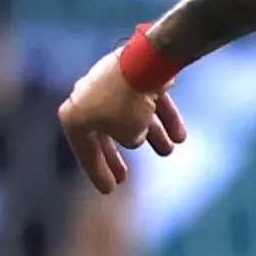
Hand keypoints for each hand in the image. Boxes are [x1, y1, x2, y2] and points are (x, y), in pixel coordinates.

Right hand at [56, 52, 184, 194]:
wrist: (142, 65)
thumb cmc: (128, 106)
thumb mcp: (127, 135)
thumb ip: (129, 140)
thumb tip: (137, 136)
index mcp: (74, 116)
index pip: (84, 149)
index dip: (97, 171)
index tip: (109, 190)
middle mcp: (87, 99)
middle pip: (103, 133)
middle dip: (116, 155)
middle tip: (123, 178)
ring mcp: (110, 85)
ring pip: (130, 116)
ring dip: (151, 135)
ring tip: (168, 151)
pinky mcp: (132, 75)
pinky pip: (147, 101)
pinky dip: (163, 118)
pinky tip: (180, 136)